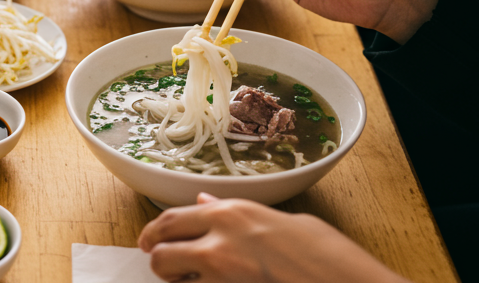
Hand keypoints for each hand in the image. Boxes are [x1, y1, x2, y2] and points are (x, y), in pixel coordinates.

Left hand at [139, 194, 407, 282]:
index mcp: (233, 214)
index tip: (149, 241)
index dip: (154, 232)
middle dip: (159, 262)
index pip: (172, 218)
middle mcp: (220, 244)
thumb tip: (206, 203)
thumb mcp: (287, 224)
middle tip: (164, 269)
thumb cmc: (330, 258)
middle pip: (162, 252)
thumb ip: (238, 214)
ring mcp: (222, 278)